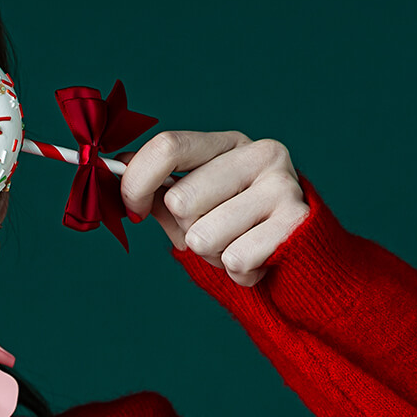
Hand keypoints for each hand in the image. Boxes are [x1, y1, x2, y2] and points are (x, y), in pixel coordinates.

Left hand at [115, 131, 309, 286]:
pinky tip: (260, 260)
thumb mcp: (196, 200)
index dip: (137, 181)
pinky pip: (235, 260)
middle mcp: (260, 154)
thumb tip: (110, 170)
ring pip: (204, 236)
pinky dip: (239, 273)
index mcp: (228, 143)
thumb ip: (156, 186)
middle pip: (180, 199)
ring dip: (212, 256)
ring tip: (238, 246)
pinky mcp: (297, 223)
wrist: (306, 258)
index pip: (168, 147)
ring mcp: (282, 185)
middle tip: (213, 233)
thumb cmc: (238, 227)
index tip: (135, 209)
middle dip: (185, 231)